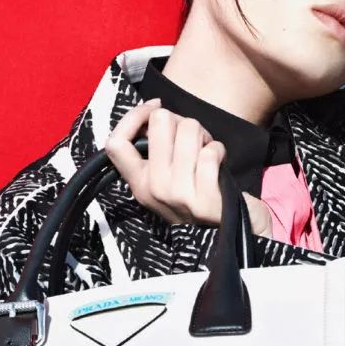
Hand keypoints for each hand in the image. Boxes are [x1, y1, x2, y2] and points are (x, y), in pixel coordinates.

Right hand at [104, 99, 272, 236]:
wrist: (230, 237)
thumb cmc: (199, 198)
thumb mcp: (168, 179)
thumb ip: (156, 151)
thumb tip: (155, 111)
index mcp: (138, 184)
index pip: (115, 143)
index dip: (134, 116)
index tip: (154, 107)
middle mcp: (153, 189)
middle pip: (160, 122)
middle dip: (182, 121)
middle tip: (192, 140)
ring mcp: (178, 194)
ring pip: (189, 129)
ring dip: (204, 136)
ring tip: (207, 153)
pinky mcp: (204, 198)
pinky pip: (210, 150)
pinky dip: (219, 150)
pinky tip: (220, 165)